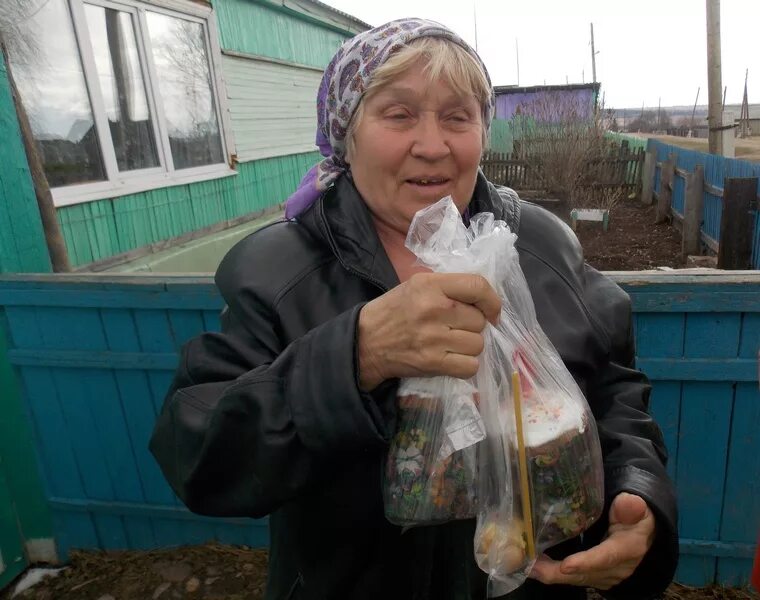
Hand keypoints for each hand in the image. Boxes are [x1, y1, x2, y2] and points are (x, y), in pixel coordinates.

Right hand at [357, 272, 500, 390]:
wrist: (364, 342)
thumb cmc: (393, 311)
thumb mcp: (416, 286)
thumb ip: (449, 288)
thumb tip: (486, 302)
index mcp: (430, 285)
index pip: (478, 287)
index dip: (492, 301)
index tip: (491, 311)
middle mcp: (434, 308)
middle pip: (479, 320)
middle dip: (472, 326)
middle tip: (454, 328)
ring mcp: (434, 337)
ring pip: (477, 344)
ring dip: (469, 347)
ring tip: (450, 344)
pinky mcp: (433, 362)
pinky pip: (470, 366)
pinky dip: (465, 366)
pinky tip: (451, 360)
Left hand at [529, 492, 655, 589]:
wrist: (641, 532)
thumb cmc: (634, 515)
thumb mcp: (635, 507)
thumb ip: (630, 506)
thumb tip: (629, 502)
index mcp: (627, 549)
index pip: (606, 557)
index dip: (585, 563)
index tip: (565, 566)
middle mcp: (617, 568)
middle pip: (585, 573)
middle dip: (557, 572)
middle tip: (532, 566)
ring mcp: (606, 576)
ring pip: (577, 578)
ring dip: (551, 573)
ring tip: (527, 565)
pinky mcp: (597, 577)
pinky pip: (574, 578)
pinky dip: (555, 573)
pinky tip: (536, 566)